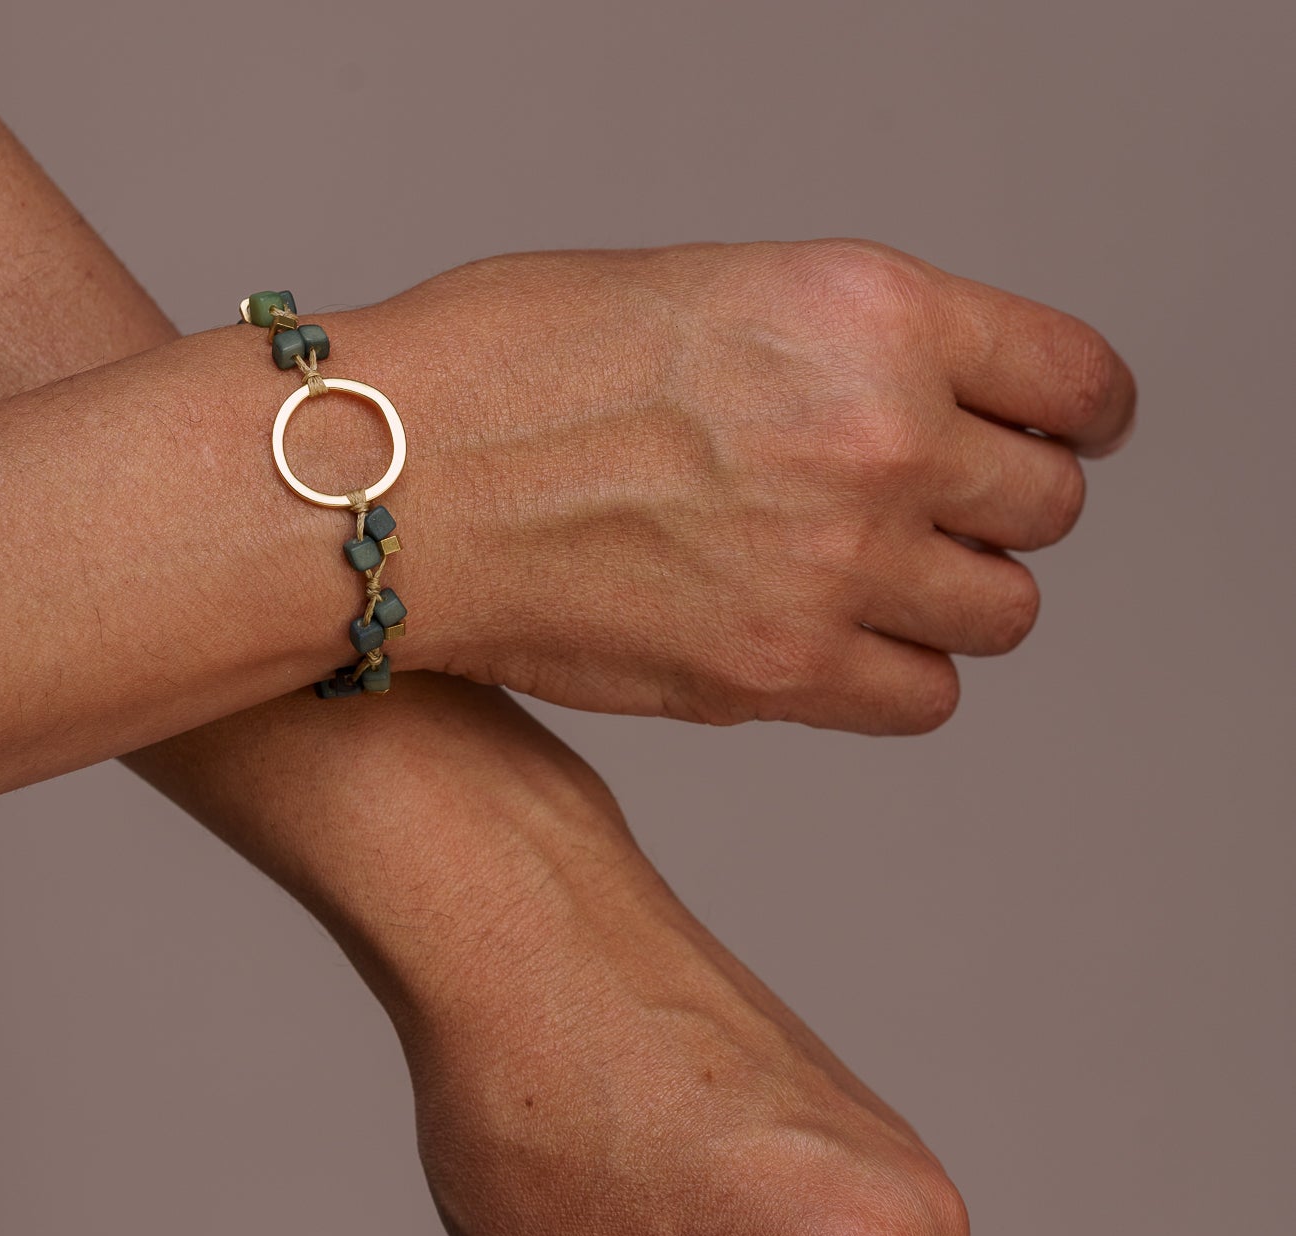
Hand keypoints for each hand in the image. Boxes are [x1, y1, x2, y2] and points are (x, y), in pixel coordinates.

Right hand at [342, 236, 1134, 730]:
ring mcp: (835, 569)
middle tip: (946, 509)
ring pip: (1003, 612)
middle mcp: (879, 439)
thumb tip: (924, 410)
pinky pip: (926, 698)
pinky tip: (838, 643)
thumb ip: (848, 348)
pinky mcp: (780, 677)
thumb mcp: (719, 291)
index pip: (1072, 378)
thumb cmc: (517, 366)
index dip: (1080, 412)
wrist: (401, 479)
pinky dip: (899, 675)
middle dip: (1005, 504)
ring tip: (880, 580)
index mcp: (873, 311)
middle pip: (1049, 505)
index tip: (1070, 433)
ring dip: (958, 596)